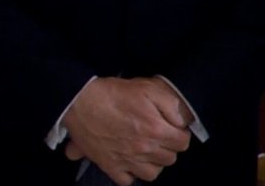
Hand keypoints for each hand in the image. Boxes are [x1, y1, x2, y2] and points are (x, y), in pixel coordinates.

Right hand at [62, 75, 191, 184]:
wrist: (81, 102)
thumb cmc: (115, 93)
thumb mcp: (149, 88)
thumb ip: (171, 104)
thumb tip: (181, 121)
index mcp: (156, 130)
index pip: (183, 143)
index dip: (180, 134)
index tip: (174, 128)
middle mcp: (143, 150)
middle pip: (169, 159)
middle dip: (168, 147)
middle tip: (160, 136)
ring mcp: (126, 161)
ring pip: (152, 174)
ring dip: (153, 163)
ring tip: (148, 150)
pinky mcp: (110, 166)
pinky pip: (127, 181)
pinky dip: (131, 174)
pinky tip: (129, 160)